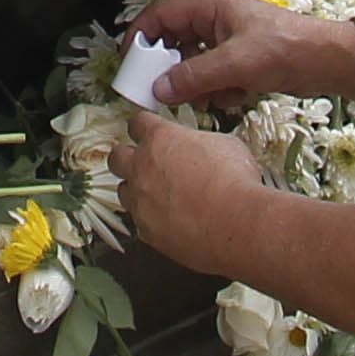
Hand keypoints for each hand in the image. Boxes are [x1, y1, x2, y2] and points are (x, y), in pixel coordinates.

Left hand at [113, 108, 262, 273]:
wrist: (237, 224)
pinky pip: (140, 222)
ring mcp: (141, 201)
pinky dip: (151, 219)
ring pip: (124, 191)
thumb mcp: (224, 144)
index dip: (145, 127)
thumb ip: (201, 143)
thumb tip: (203, 149)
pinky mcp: (147, 232)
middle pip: (117, 156)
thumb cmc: (235, 182)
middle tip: (145, 162)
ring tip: (158, 195)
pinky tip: (170, 220)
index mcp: (160, 139)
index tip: (150, 131)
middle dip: (128, 158)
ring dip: (137, 190)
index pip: (137, 124)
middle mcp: (142, 168)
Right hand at [132, 0, 354, 112]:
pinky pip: (215, 76)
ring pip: (196, 64)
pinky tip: (235, 98)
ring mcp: (230, 42)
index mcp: (211, 7)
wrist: (329, 62)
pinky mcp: (243, 62)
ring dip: (197, 84)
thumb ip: (193, 76)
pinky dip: (219, 90)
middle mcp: (217, 21)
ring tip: (208, 99)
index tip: (128, 62)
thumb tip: (157, 89)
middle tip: (161, 92)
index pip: (163, 14)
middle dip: (171, 69)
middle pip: (177, 42)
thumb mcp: (234, 64)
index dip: (141, 34)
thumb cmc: (283, 50)